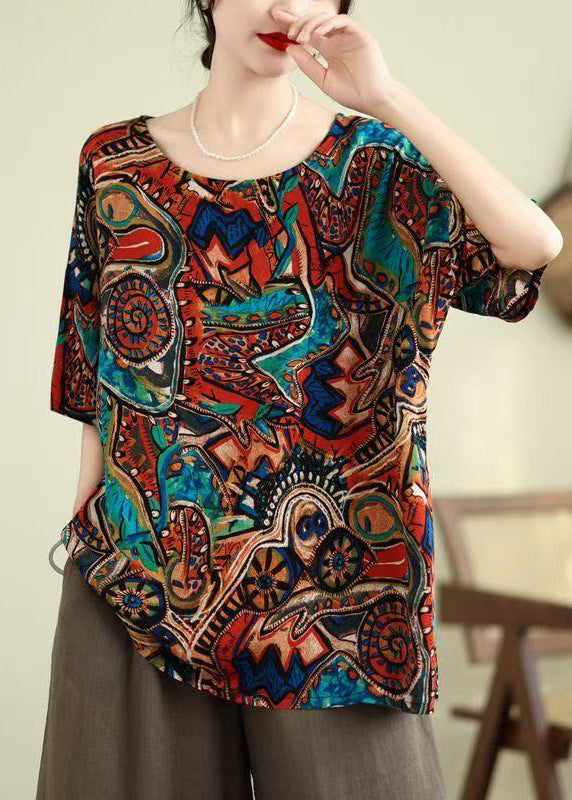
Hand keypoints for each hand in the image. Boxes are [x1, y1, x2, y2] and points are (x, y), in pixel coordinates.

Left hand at [271, 8, 394, 115]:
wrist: (372, 99)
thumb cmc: (351, 93)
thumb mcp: (323, 79)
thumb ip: (307, 64)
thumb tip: (289, 47)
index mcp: (328, 49)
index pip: (308, 32)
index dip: (292, 23)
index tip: (275, 19)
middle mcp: (337, 39)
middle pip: (314, 22)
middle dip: (299, 22)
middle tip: (288, 32)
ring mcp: (348, 35)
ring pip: (326, 18)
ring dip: (310, 24)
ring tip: (301, 36)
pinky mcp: (359, 33)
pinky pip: (341, 21)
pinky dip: (327, 24)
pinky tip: (317, 34)